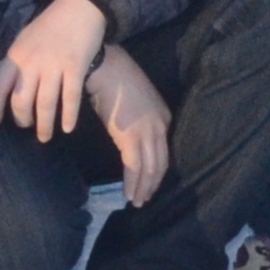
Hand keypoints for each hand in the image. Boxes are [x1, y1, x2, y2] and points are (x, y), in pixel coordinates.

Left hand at [0, 0, 111, 140]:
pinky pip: (70, 97)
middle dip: (22, 120)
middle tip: (26, 127)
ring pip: (45, 104)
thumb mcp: (21, 42)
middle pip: (21, 101)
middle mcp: (32, 62)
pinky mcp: (75, 67)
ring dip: (45, 125)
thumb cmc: (48, 26)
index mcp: (15, 55)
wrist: (80, 7)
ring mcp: (54, 65)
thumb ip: (4, 65)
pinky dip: (69, 116)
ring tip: (45, 137)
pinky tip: (67, 128)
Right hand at [85, 49, 171, 204]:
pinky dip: (132, 183)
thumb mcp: (134, 99)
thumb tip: (128, 133)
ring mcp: (147, 133)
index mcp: (163, 116)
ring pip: (150, 169)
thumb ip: (137, 117)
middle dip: (153, 183)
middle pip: (160, 163)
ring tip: (136, 201)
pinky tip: (127, 194)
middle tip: (144, 198)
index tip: (148, 181)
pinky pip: (133, 167)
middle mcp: (160, 127)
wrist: (105, 67)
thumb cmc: (114, 78)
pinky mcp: (131, 138)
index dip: (157, 169)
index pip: (163, 150)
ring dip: (143, 188)